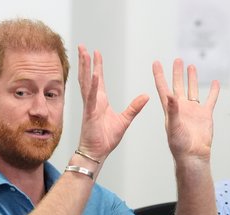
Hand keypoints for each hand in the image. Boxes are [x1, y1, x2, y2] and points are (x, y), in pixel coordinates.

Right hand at [75, 45, 148, 163]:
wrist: (97, 153)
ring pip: (86, 83)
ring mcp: (90, 106)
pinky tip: (94, 75)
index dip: (97, 66)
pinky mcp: (90, 114)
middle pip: (88, 77)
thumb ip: (134, 107)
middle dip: (86, 61)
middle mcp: (93, 101)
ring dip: (85, 67)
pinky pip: (91, 97)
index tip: (96, 53)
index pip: (99, 81)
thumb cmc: (106, 139)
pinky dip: (93, 86)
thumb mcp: (124, 120)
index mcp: (100, 102)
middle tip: (83, 47)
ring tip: (83, 53)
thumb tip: (146, 96)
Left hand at [152, 59, 219, 160]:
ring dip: (192, 78)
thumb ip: (172, 110)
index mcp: (170, 109)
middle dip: (177, 73)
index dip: (159, 75)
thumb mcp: (173, 126)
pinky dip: (213, 91)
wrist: (193, 155)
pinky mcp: (205, 115)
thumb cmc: (179, 145)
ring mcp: (193, 110)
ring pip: (192, 90)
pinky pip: (210, 100)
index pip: (163, 88)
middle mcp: (181, 108)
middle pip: (178, 85)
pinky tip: (214, 82)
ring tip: (191, 66)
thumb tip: (170, 94)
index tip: (156, 62)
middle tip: (177, 60)